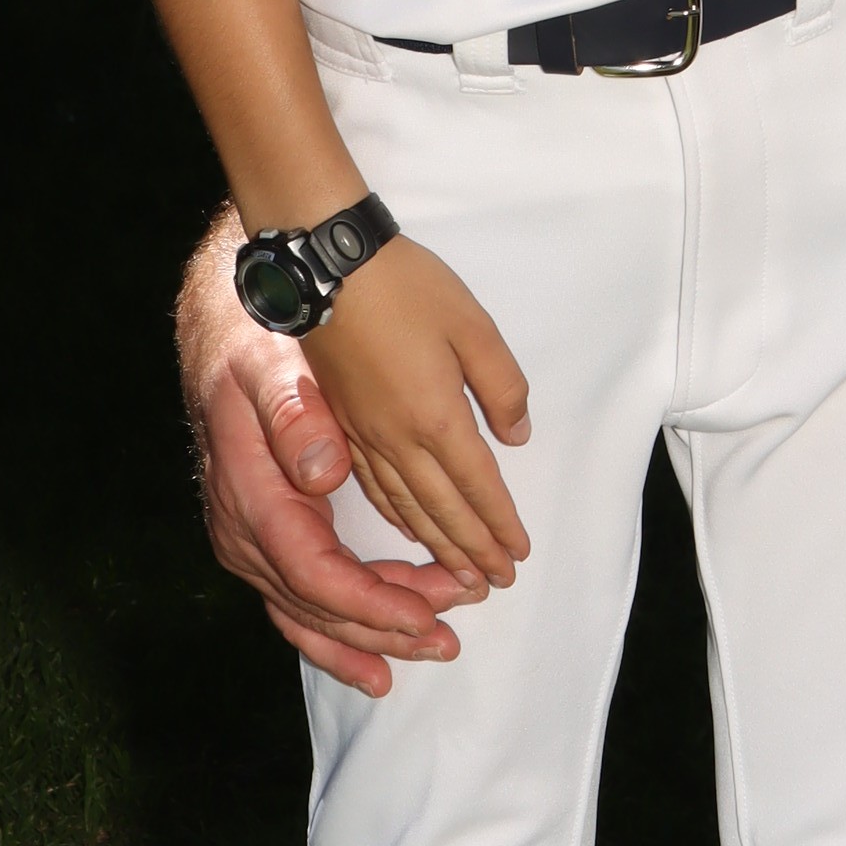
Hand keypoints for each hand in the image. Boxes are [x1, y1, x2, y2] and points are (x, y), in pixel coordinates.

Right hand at [176, 214, 478, 694]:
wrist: (226, 326)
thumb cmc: (263, 342)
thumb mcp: (275, 361)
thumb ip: (294, 414)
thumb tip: (321, 473)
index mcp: (251, 490)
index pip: (312, 573)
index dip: (370, 604)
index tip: (425, 615)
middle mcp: (241, 528)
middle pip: (316, 605)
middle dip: (387, 625)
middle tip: (452, 633)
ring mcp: (248, 540)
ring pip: (309, 613)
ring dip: (372, 636)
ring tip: (436, 645)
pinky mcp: (263, 539)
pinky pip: (297, 603)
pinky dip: (340, 636)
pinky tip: (380, 663)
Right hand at [301, 234, 534, 587]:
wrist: (328, 263)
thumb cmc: (406, 285)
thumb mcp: (473, 325)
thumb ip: (502, 385)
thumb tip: (517, 436)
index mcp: (435, 416)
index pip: (477, 487)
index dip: (499, 525)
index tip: (518, 556)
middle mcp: (396, 438)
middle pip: (442, 509)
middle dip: (473, 549)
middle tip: (498, 582)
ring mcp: (363, 433)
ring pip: (405, 506)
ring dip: (437, 544)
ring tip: (460, 576)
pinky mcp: (341, 422)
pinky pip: (372, 487)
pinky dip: (396, 515)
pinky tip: (407, 528)